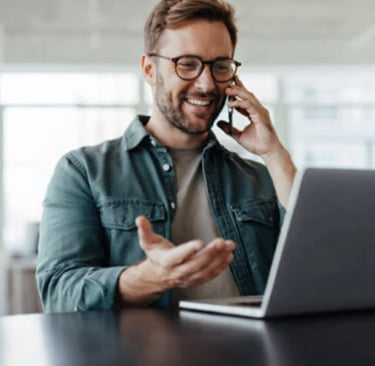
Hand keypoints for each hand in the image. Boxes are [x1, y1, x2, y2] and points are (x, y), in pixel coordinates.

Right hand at [117, 216, 235, 304]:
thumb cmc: (156, 256)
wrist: (158, 275)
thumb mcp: (147, 242)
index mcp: (166, 261)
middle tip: (221, 242)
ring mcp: (188, 278)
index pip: (178, 256)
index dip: (188, 250)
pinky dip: (220, 267)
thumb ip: (144, 230)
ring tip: (229, 247)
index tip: (200, 243)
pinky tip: (228, 257)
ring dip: (219, 259)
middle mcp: (178, 272)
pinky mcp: (196, 280)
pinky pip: (210, 275)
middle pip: (195, 264)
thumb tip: (140, 219)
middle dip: (210, 254)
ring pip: (205, 271)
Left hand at [217, 75, 280, 158]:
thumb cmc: (257, 144)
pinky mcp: (261, 117)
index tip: (228, 85)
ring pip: (248, 98)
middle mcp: (258, 110)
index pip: (245, 99)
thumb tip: (219, 123)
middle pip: (247, 95)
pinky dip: (240, 104)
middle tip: (226, 83)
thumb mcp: (238, 136)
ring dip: (237, 92)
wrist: (267, 152)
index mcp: (253, 113)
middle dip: (237, 87)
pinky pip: (250, 106)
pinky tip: (231, 104)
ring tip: (227, 89)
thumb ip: (229, 129)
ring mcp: (261, 112)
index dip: (237, 91)